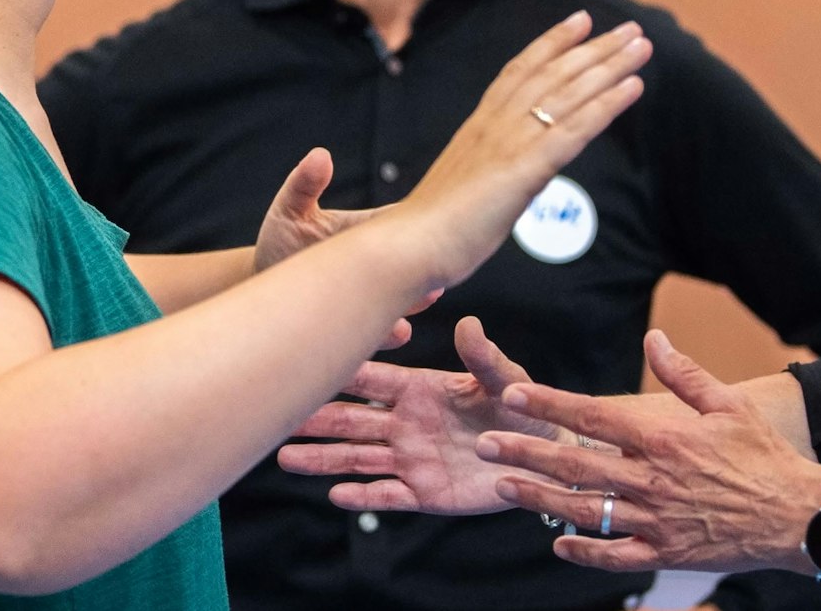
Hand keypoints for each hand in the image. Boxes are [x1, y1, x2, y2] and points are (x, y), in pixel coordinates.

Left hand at [254, 148, 427, 347]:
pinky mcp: (358, 329)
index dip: (423, 228)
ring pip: (403, 303)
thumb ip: (304, 185)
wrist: (263, 289)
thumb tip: (321, 155)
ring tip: (422, 302)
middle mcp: (378, 267)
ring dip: (414, 304)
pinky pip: (379, 333)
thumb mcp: (289, 211)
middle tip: (438, 276)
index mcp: (371, 232)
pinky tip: (399, 331)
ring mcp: (371, 300)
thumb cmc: (280, 245)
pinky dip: (391, 332)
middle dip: (426, 271)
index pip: (408, 225)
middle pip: (414, 266)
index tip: (434, 228)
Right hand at [278, 317, 559, 513]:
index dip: (341, 374)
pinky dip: (362, 496)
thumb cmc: (524, 408)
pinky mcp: (425, 493)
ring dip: (322, 459)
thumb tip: (469, 324)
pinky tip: (335, 494)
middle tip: (276, 414)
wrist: (544, 454)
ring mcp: (412, 459)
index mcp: (421, 390)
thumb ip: (485, 358)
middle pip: (352, 421)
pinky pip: (388, 495)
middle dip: (315, 418)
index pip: (373, 380)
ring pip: (358, 459)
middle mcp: (407, 423)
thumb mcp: (507, 380)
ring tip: (285, 457)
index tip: (306, 363)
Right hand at [400, 12, 650, 288]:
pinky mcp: (525, 168)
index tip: (579, 22)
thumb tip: (501, 183)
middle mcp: (496, 125)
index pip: (520, 72)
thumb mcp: (462, 188)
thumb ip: (485, 176)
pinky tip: (633, 87)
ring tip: (640, 45)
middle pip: (552, 74)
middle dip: (594, 48)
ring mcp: (511, 143)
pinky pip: (575, 129)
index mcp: (479, 127)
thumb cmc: (431, 229)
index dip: (551, 44)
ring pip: (569, 93)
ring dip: (609, 66)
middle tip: (630, 30)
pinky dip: (607, 104)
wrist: (410, 245)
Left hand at [476, 330, 820, 574]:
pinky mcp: (665, 553)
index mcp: (663, 438)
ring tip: (504, 487)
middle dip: (524, 453)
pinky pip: (615, 555)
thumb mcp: (728, 404)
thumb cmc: (764, 456)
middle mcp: (651, 480)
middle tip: (485, 446)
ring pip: (584, 510)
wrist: (797, 515)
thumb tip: (654, 339)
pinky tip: (558, 543)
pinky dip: (584, 551)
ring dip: (539, 499)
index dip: (549, 405)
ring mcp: (655, 521)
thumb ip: (683, 373)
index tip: (512, 396)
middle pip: (574, 465)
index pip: (592, 416)